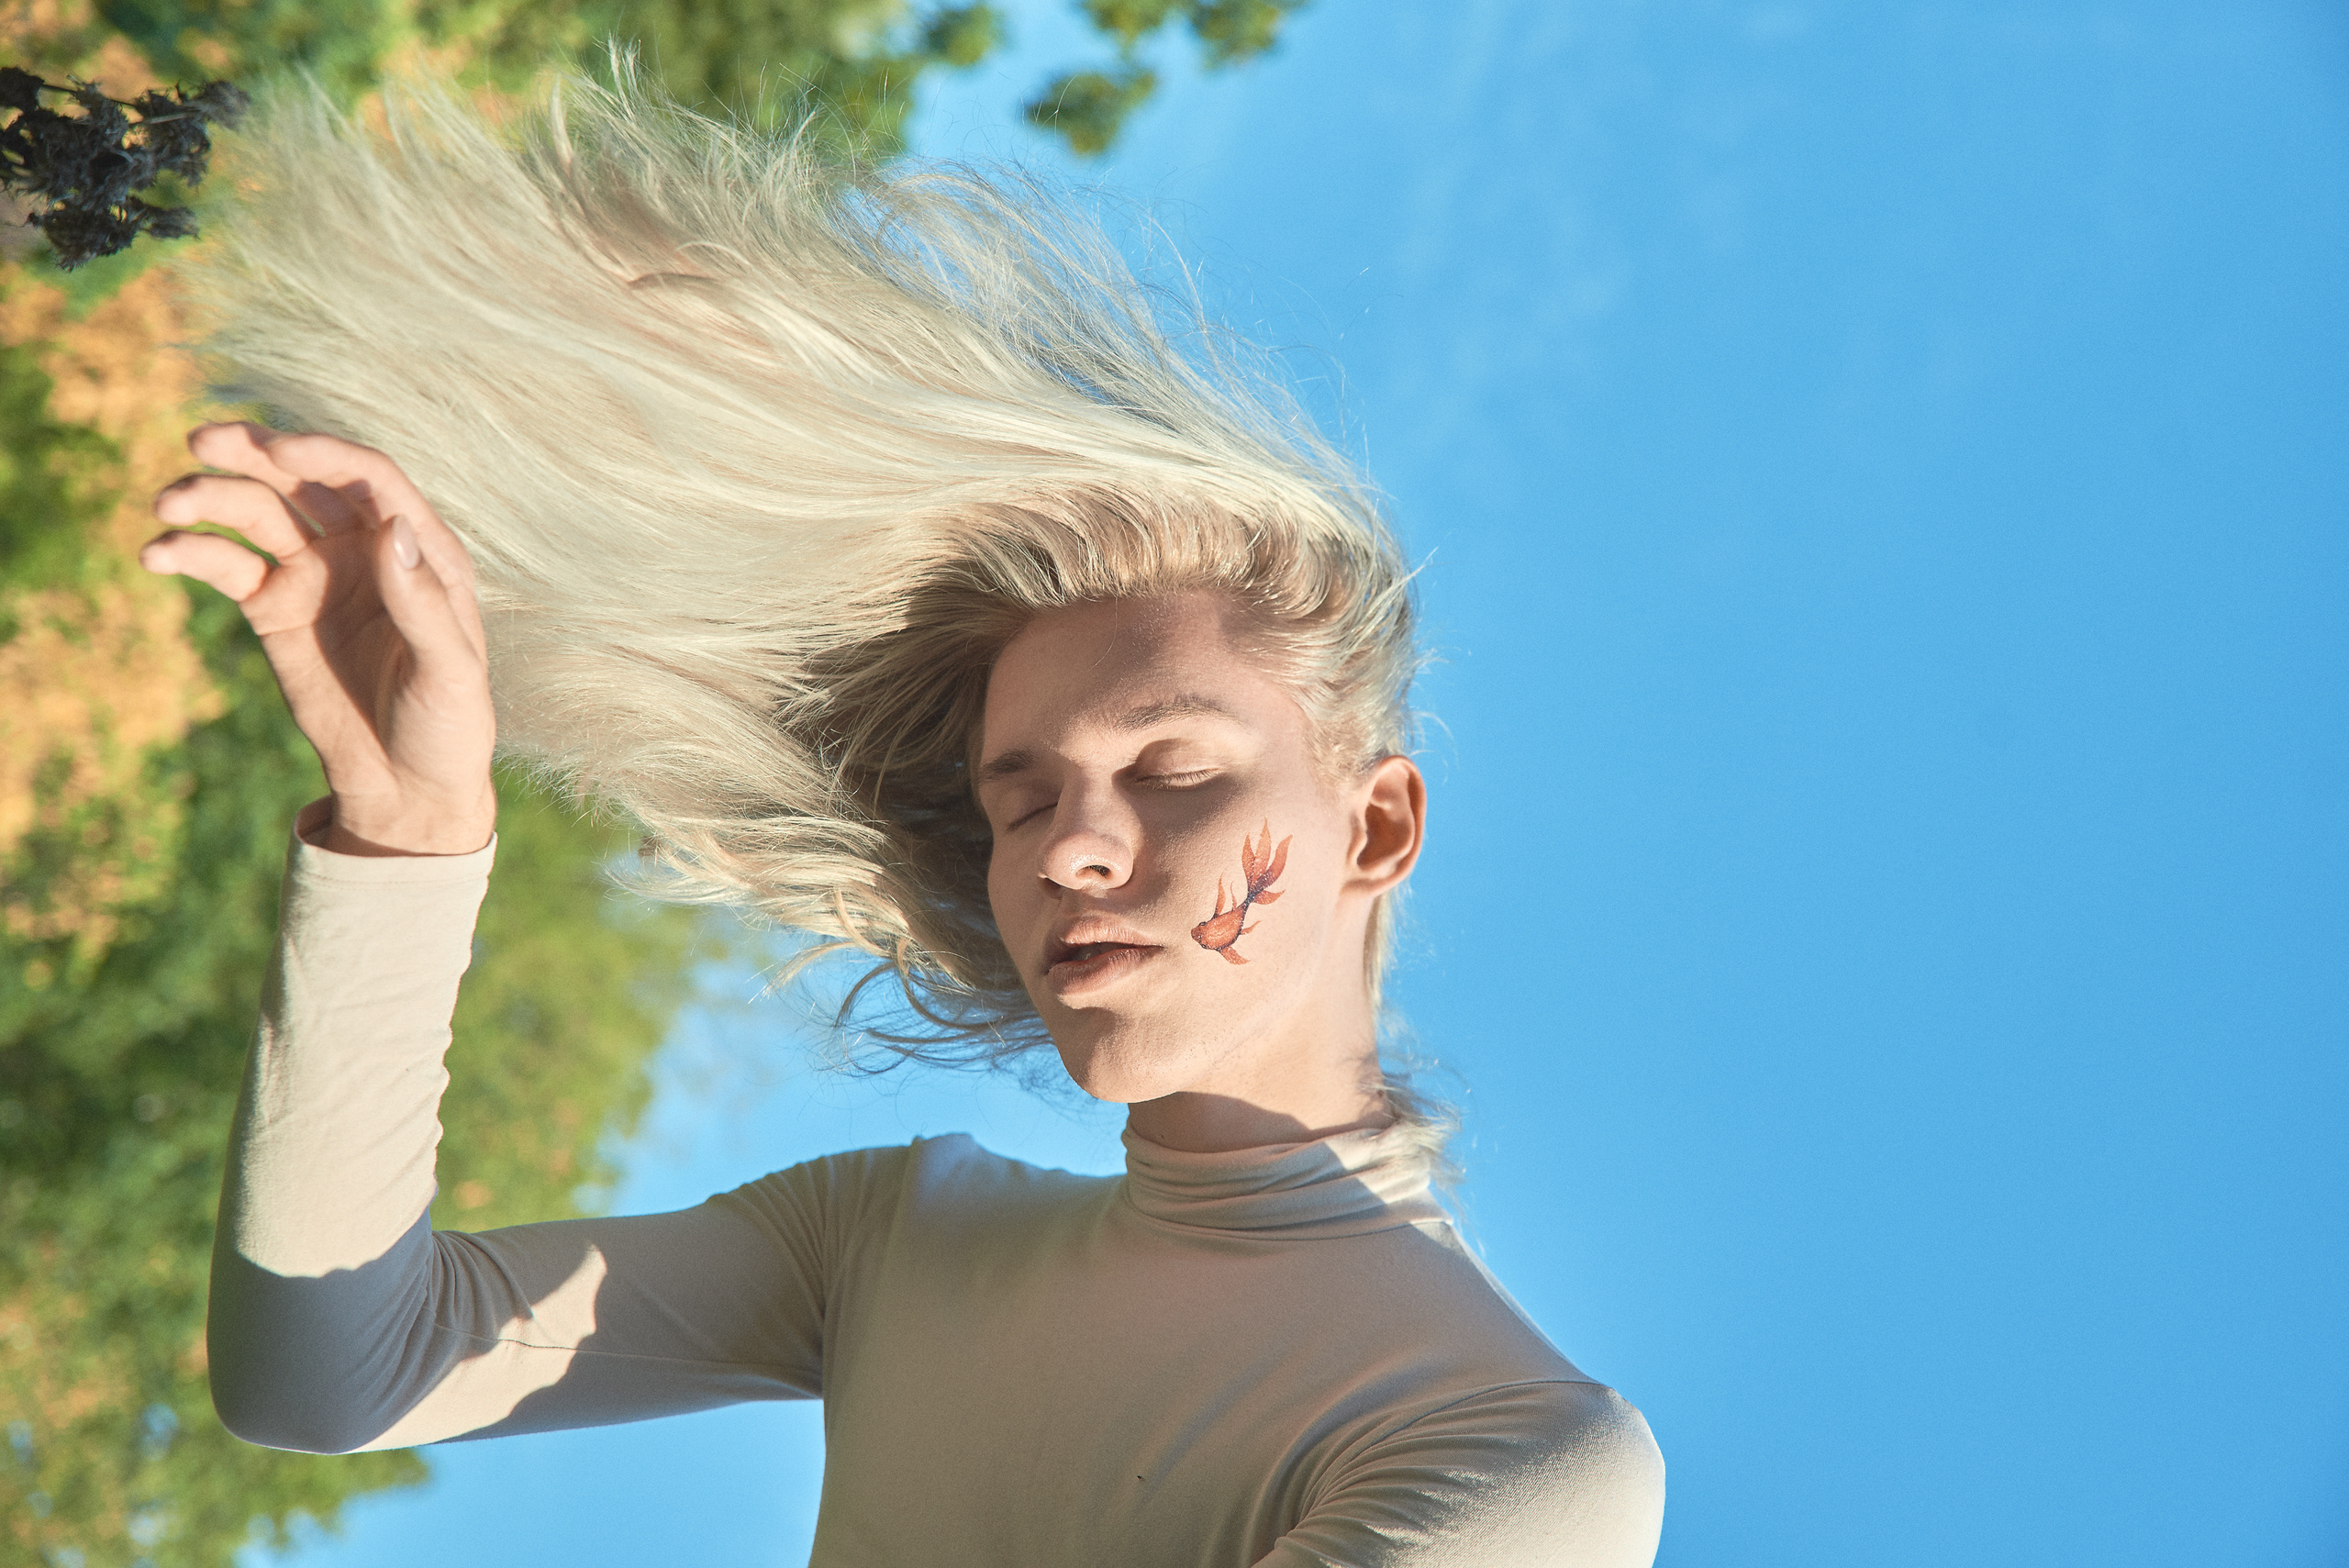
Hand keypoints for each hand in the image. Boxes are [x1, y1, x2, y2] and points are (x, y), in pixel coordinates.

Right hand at [141, 423, 497, 855]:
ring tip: (168, 505)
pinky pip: (227, 564)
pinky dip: (191, 551)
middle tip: (202, 440)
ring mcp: (316, 574)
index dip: (324, 453)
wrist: (406, 785)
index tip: (277, 448)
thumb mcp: (450, 670)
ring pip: (258, 514)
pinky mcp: (273, 607)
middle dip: (255, 454)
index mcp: (421, 550)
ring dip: (210, 498)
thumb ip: (422, 603)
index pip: (369, 478)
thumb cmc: (449, 726)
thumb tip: (393, 527)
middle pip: (305, 480)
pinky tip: (158, 554)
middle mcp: (366, 549)